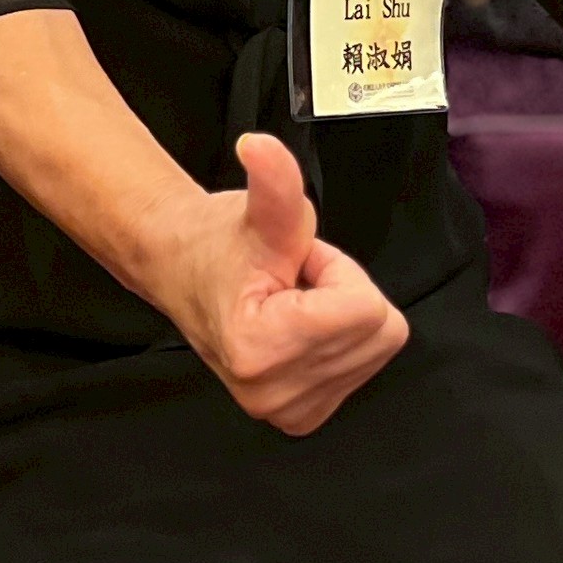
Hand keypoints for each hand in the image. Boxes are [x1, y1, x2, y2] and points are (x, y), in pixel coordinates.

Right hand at [145, 132, 409, 433]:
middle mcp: (274, 393)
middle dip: (343, 291)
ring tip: (293, 298)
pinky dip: (340, 338)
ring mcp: (288, 411)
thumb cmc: (217, 245)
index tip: (296, 264)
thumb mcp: (257, 209)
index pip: (367, 309)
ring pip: (376, 347)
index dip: (336, 269)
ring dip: (342, 314)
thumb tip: (260, 147)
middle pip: (378, 330)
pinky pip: (363, 366)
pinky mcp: (301, 416)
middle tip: (294, 279)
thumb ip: (275, 180)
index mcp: (261, 349)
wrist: (184, 271)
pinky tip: (300, 323)